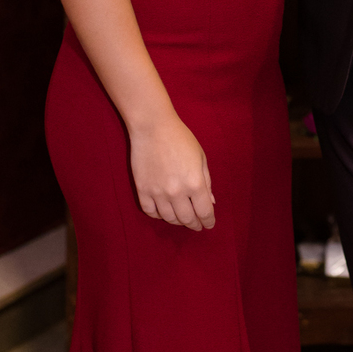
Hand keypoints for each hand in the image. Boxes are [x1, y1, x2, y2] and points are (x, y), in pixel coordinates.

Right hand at [129, 116, 214, 230]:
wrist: (152, 127)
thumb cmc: (181, 139)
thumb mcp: (201, 158)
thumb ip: (206, 182)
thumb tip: (210, 202)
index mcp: (195, 183)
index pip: (204, 212)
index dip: (208, 221)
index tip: (209, 224)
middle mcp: (177, 192)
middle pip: (187, 219)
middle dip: (194, 224)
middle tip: (197, 225)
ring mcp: (157, 192)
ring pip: (169, 218)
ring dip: (178, 221)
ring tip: (182, 218)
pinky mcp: (142, 190)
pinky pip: (150, 211)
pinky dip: (159, 215)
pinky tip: (164, 211)